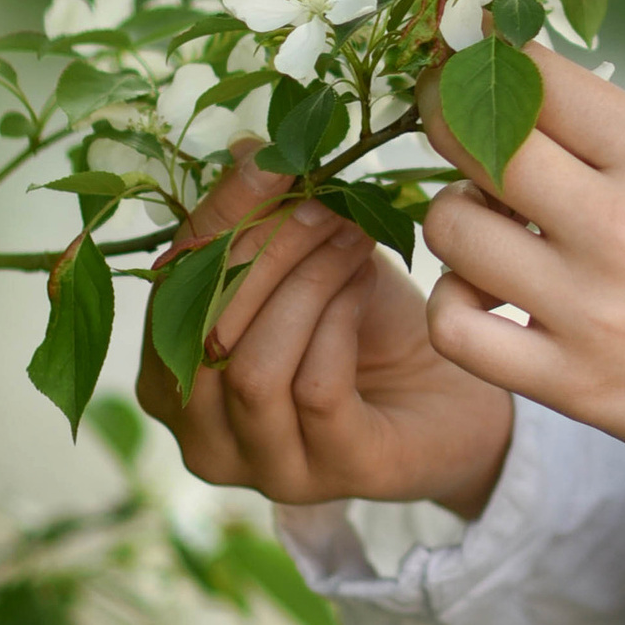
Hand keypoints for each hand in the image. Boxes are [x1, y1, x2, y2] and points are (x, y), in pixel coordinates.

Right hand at [137, 145, 514, 519]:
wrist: (455, 394)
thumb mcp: (310, 260)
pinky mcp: (332, 476)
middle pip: (204, 332)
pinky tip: (364, 284)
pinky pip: (314, 390)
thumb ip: (266, 216)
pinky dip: (337, 322)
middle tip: (322, 201)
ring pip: (252, 366)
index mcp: (171, 380)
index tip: (269, 162)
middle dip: (264, 252)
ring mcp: (264, 468)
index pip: (169, 295)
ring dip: (305, 284)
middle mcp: (201, 436)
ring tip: (350, 235)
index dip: (215, 223)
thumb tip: (245, 147)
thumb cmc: (367, 328)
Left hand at [418, 49, 624, 503]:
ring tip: (489, 232)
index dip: (487, 59)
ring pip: (452, 230)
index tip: (469, 57)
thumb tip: (517, 99)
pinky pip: (457, 329)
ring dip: (456, 222)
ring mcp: (592, 308)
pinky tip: (487, 302)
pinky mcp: (574, 383)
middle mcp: (623, 224)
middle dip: (448, 122)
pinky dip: (455, 308)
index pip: (539, 78)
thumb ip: (615, 145)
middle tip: (452, 127)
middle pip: (478, 141)